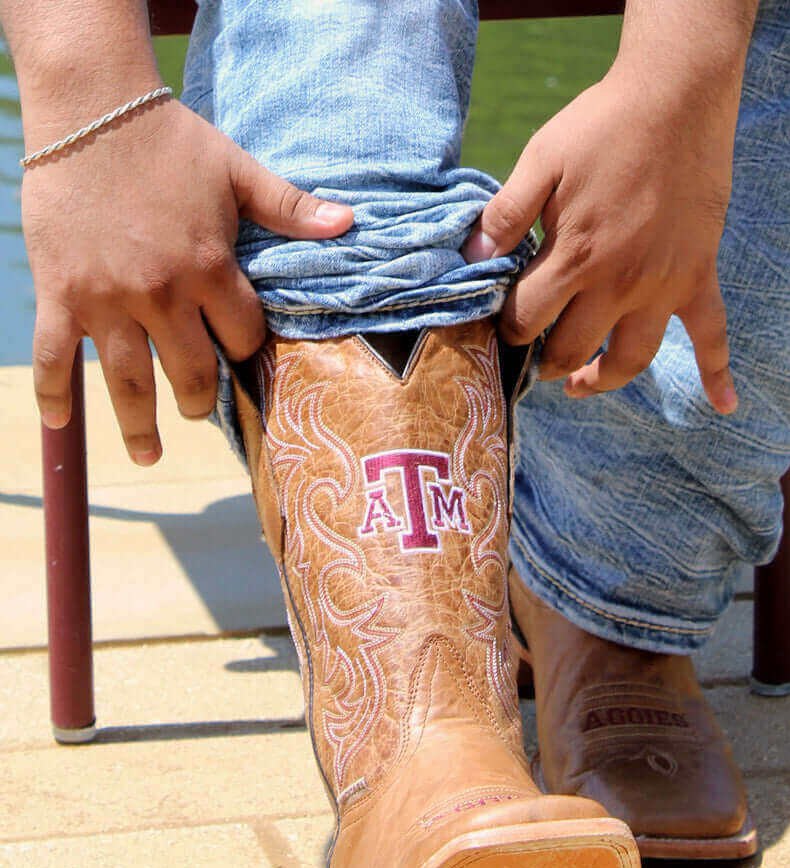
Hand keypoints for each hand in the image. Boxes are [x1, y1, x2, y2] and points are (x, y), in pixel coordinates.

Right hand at [22, 98, 352, 463]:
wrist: (91, 106)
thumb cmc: (170, 140)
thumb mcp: (239, 171)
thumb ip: (291, 207)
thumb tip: (351, 222)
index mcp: (210, 268)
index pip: (242, 337)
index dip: (247, 353)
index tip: (241, 361)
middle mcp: (162, 293)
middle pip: (191, 371)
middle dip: (199, 400)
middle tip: (197, 410)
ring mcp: (107, 298)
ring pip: (129, 381)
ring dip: (139, 425)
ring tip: (148, 454)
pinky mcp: (60, 292)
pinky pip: (54, 356)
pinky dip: (54, 394)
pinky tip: (60, 424)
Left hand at [463, 33, 748, 412]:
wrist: (677, 96)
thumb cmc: (601, 126)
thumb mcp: (540, 159)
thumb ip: (506, 214)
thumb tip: (472, 256)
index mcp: (575, 257)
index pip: (528, 319)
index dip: (507, 329)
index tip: (502, 327)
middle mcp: (619, 284)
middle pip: (570, 349)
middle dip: (543, 361)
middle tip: (532, 358)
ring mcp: (663, 286)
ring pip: (629, 358)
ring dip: (599, 379)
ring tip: (578, 384)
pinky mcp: (698, 277)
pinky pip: (712, 335)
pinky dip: (718, 374)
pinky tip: (724, 404)